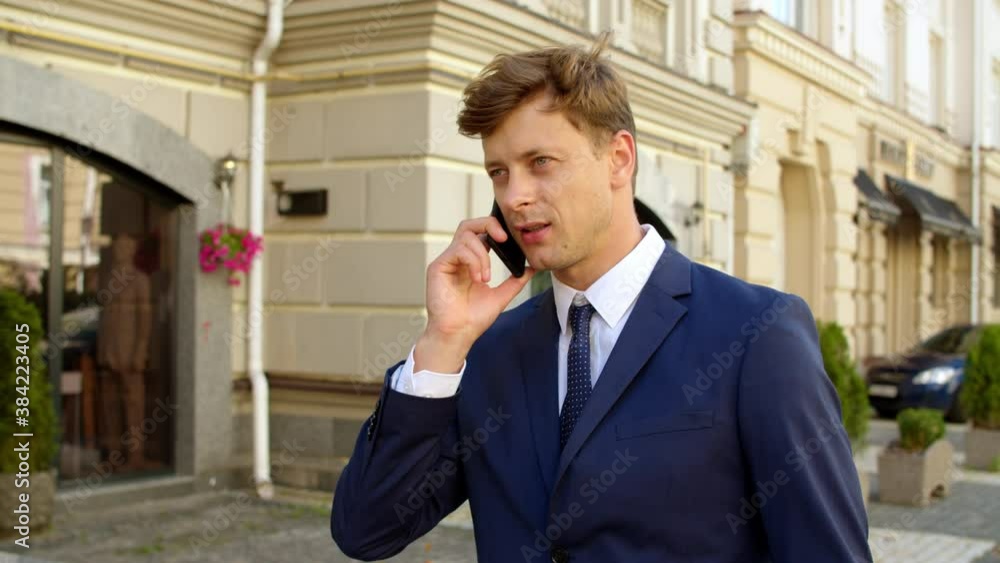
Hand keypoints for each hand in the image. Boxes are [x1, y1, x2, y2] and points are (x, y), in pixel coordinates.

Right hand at [415, 217, 534, 372]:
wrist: (458, 335)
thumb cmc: (474, 318)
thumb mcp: (502, 296)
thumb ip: (516, 280)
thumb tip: (533, 267)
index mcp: (470, 261)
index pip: (481, 233)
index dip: (495, 229)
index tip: (510, 238)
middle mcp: (457, 258)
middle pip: (470, 225)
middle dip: (488, 225)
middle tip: (503, 239)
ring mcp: (447, 261)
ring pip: (466, 236)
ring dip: (482, 256)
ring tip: (486, 278)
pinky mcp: (438, 267)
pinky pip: (458, 250)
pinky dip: (473, 261)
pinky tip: (478, 279)